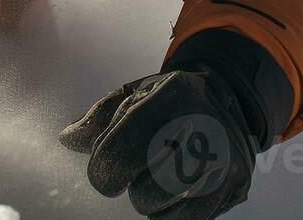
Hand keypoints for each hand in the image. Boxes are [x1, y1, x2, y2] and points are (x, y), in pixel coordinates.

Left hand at [59, 68, 257, 218]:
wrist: (227, 98)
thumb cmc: (168, 100)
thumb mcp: (133, 94)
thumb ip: (97, 118)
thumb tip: (68, 140)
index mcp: (170, 97)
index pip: (119, 155)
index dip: (103, 170)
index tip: (105, 167)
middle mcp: (202, 129)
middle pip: (143, 192)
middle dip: (131, 184)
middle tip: (138, 166)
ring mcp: (223, 161)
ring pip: (164, 210)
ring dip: (150, 198)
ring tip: (159, 173)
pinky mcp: (234, 186)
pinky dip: (171, 211)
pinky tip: (174, 190)